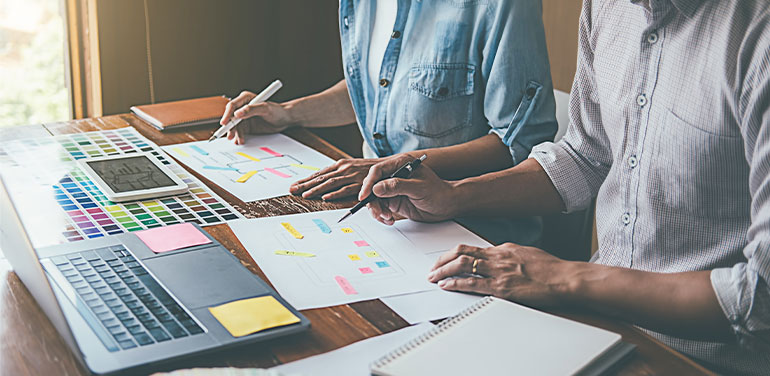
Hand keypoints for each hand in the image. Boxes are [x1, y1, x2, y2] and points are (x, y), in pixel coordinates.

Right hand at [220, 91, 293, 144]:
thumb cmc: (277, 110)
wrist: (285, 119)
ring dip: (235, 134)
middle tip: (230, 135)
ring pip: (235, 126)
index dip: (227, 114)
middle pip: (231, 117)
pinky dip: (239, 137)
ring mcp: (244, 118)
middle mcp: (243, 108)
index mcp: (246, 99)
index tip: (225, 123)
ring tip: (238, 140)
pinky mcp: (247, 126)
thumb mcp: (265, 108)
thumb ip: (251, 109)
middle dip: (230, 127)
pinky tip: (240, 140)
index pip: (232, 106)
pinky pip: (240, 132)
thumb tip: (238, 113)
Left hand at [290, 158, 383, 199]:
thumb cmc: (369, 170)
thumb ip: (339, 174)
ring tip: (305, 196)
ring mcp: (352, 176)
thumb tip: (323, 182)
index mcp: (341, 164)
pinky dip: (335, 194)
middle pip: (322, 177)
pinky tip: (325, 198)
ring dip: (317, 190)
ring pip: (331, 183)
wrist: (389, 166)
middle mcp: (344, 168)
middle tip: (293, 191)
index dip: (306, 180)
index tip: (295, 186)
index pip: (320, 173)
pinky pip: (346, 190)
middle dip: (306, 185)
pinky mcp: (360, 184)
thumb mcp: (352, 169)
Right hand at [359, 154, 458, 224]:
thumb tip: (377, 188)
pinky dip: (382, 215)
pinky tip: (389, 220)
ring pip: (375, 199)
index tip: (364, 196)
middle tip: (378, 212)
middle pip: (372, 186)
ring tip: (387, 217)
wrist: (447, 205)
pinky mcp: (394, 201)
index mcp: (400, 165)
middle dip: (372, 201)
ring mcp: (393, 189)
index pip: (378, 171)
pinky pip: (381, 208)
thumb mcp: (419, 187)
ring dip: (377, 210)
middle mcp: (394, 176)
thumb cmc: (438, 192)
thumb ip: (397, 186)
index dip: (368, 183)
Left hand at [427, 243, 574, 306]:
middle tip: (432, 268)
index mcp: (504, 248)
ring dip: (444, 271)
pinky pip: (472, 283)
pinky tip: (447, 286)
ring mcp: (499, 271)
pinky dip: (456, 284)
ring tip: (433, 277)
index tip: (445, 259)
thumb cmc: (552, 269)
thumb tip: (500, 260)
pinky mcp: (502, 287)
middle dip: (443, 260)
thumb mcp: (527, 255)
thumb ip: (510, 257)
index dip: (454, 254)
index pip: (471, 247)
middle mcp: (498, 256)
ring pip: (463, 264)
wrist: (565, 278)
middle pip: (461, 252)